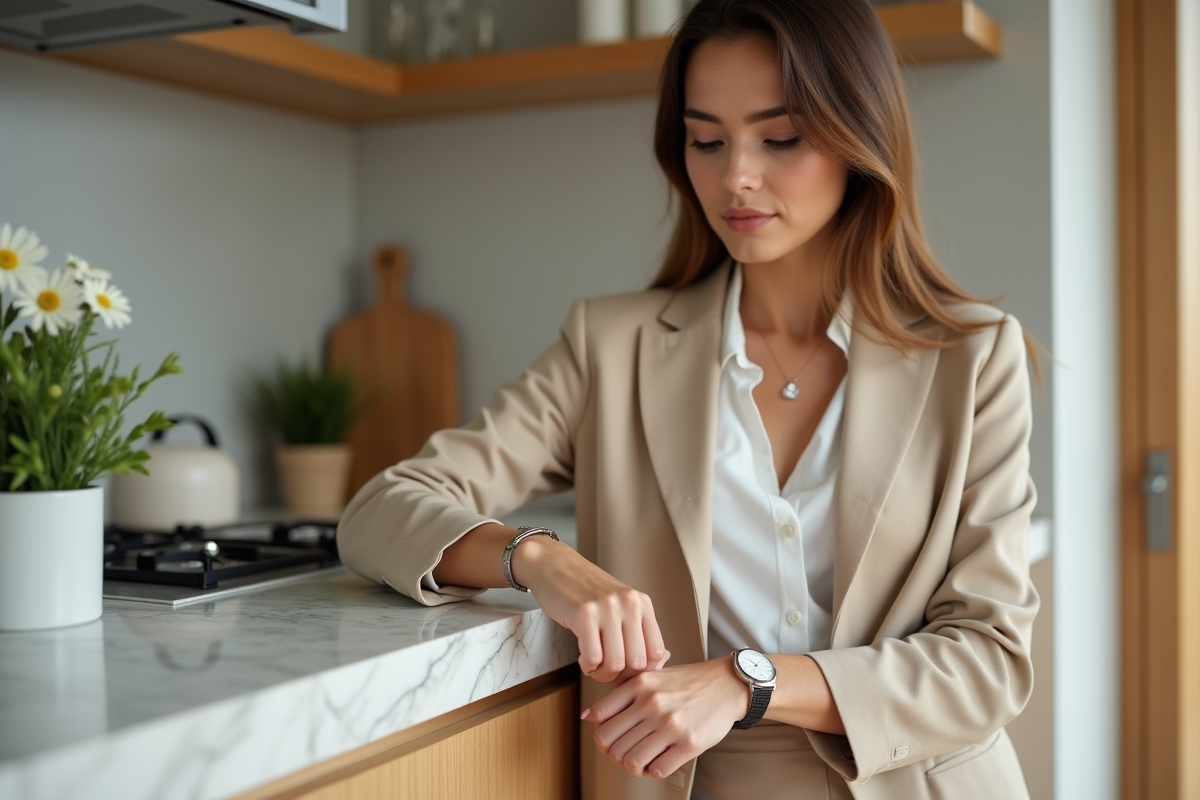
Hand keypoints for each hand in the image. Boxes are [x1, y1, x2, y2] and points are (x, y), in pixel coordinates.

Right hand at [514, 537, 666, 682]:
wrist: (555, 565)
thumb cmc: (586, 591)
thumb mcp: (619, 605)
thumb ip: (634, 632)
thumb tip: (644, 671)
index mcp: (642, 603)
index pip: (657, 653)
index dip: (641, 670)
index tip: (625, 671)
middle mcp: (629, 603)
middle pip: (637, 663)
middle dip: (620, 675)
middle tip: (605, 669)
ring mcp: (607, 607)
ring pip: (616, 663)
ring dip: (602, 673)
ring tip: (593, 664)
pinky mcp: (584, 613)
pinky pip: (593, 657)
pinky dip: (588, 666)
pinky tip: (582, 658)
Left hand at [581, 657, 746, 778]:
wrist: (726, 685)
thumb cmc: (688, 682)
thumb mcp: (652, 676)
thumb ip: (622, 693)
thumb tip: (589, 716)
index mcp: (640, 684)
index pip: (600, 718)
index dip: (601, 734)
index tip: (610, 738)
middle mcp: (653, 703)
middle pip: (611, 743)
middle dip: (614, 754)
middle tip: (625, 754)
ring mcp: (671, 724)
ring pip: (631, 760)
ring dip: (633, 766)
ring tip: (642, 761)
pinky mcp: (689, 743)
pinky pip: (657, 769)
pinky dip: (654, 771)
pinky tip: (659, 761)